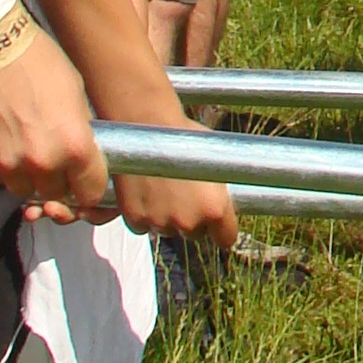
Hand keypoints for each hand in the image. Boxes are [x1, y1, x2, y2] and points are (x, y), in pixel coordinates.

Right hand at [0, 29, 111, 213]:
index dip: (89, 186)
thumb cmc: (36, 59)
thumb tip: (80, 154)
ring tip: (21, 146)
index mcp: (75, 145)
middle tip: (49, 156)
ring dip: (25, 175)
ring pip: (22, 189)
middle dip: (55, 179)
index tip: (83, 179)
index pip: (91, 192)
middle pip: (54, 193)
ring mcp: (8, 164)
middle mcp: (43, 162)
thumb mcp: (75, 93)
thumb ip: (78, 132)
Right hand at [110, 144, 240, 249]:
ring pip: (167, 229)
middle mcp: (189, 221)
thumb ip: (219, 189)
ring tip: (161, 187)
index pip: (226, 238)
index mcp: (215, 208)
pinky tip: (144, 191)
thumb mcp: (215, 160)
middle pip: (195, 234)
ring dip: (166, 216)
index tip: (217, 224)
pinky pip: (142, 226)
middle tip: (183, 195)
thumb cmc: (182, 135)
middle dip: (191, 220)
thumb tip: (226, 200)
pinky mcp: (135, 220)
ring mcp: (160, 222)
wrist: (145, 124)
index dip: (221, 230)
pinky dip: (143, 214)